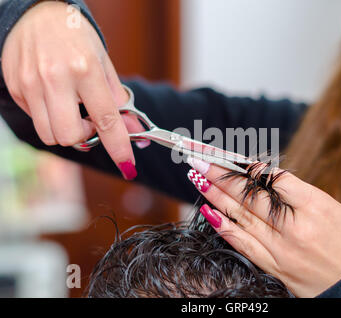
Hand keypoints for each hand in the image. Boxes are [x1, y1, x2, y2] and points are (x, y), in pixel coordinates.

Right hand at [1, 1, 147, 178]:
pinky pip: (35, 119)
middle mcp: (55, 78)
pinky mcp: (15, 88)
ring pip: (49, 134)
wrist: (35, 13)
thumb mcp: (104, 63)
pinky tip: (53, 97)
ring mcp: (30, 84)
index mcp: (84, 69)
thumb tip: (133, 131)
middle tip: (90, 122)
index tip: (128, 165)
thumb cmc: (76, 37)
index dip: (118, 147)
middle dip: (85, 138)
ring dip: (66, 130)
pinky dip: (49, 117)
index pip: (105, 119)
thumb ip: (118, 100)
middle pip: (70, 136)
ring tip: (71, 110)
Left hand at [186, 158, 340, 297]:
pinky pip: (243, 244)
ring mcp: (283, 250)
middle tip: (200, 159)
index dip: (245, 164)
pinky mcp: (276, 268)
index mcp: (315, 205)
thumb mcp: (331, 207)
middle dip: (221, 174)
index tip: (227, 154)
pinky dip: (223, 227)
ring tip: (197, 177)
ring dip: (216, 195)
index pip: (272, 178)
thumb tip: (261, 177)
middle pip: (250, 195)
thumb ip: (295, 193)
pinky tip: (208, 212)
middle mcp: (295, 227)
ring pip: (241, 217)